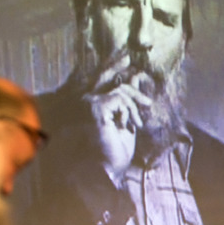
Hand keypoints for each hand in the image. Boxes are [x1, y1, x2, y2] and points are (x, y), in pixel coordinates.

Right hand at [83, 57, 152, 186]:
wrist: (111, 167)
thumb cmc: (116, 148)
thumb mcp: (127, 119)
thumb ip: (128, 99)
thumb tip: (135, 77)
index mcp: (95, 105)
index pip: (101, 80)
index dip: (112, 67)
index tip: (125, 58)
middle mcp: (88, 102)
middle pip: (107, 78)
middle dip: (115, 66)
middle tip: (127, 58)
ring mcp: (90, 104)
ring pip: (121, 90)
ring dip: (134, 106)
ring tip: (135, 123)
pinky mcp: (97, 108)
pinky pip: (121, 98)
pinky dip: (129, 111)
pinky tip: (127, 125)